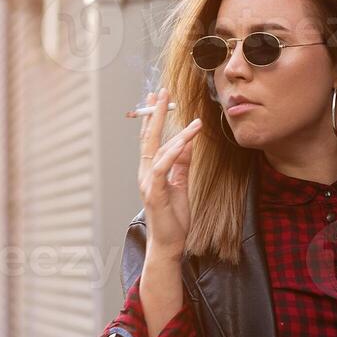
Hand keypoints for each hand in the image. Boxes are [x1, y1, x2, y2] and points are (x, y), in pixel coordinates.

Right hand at [137, 87, 201, 253]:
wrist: (169, 245)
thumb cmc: (173, 218)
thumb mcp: (181, 185)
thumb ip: (182, 164)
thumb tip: (187, 143)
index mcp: (150, 171)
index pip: (150, 139)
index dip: (153, 118)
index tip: (156, 98)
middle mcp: (145, 174)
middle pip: (148, 138)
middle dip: (155, 114)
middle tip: (160, 92)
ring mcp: (148, 183)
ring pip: (157, 150)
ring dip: (173, 132)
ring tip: (192, 120)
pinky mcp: (155, 193)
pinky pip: (163, 168)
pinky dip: (173, 153)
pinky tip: (184, 142)